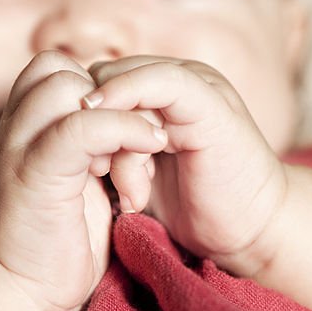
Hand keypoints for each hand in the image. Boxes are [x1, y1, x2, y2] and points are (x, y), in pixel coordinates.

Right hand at [0, 51, 168, 310]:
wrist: (24, 294)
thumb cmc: (60, 244)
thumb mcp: (80, 180)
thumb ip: (93, 146)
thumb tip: (133, 117)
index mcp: (25, 129)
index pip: (54, 69)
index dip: (97, 88)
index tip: (130, 128)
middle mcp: (15, 131)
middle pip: (57, 68)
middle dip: (107, 95)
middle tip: (140, 138)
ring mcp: (19, 149)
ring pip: (66, 86)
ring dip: (118, 110)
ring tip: (148, 146)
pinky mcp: (35, 174)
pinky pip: (80, 127)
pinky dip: (123, 129)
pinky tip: (148, 150)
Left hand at [86, 56, 287, 277]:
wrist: (250, 232)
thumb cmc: (195, 208)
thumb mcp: (139, 172)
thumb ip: (110, 146)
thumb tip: (61, 139)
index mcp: (159, 94)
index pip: (99, 82)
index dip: (79, 117)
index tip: (74, 164)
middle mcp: (177, 81)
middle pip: (106, 78)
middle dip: (92, 124)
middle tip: (97, 176)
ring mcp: (197, 86)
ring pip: (125, 79)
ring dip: (111, 130)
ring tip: (122, 185)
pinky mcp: (211, 101)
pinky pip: (162, 82)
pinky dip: (129, 101)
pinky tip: (116, 142)